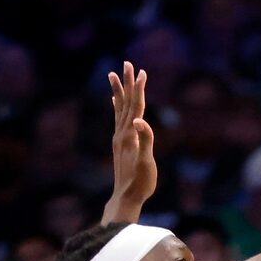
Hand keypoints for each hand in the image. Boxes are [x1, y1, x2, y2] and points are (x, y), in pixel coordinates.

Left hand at [107, 61, 156, 212]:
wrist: (126, 197)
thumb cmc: (140, 182)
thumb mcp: (147, 162)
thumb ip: (145, 140)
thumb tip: (140, 120)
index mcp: (130, 134)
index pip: (136, 106)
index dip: (139, 88)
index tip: (141, 71)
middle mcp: (122, 132)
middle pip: (125, 102)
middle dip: (127, 82)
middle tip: (127, 63)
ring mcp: (119, 137)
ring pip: (119, 108)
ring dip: (119, 90)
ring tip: (114, 74)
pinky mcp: (119, 143)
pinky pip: (117, 119)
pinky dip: (117, 106)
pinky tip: (114, 100)